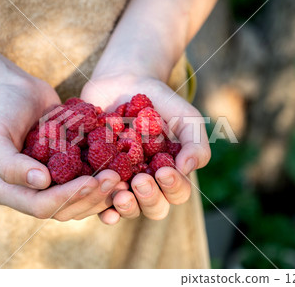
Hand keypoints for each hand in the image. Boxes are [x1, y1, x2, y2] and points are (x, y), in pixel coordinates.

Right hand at [0, 77, 124, 220]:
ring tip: (122, 176)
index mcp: (7, 191)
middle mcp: (29, 193)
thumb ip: (9, 163)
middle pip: (65, 209)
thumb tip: (41, 182)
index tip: (92, 181)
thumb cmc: (0, 109)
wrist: (16, 91)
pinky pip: (86, 184)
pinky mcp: (66, 173)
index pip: (41, 206)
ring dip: (101, 193)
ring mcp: (49, 185)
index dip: (68, 197)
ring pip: (80, 201)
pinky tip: (122, 171)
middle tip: (115, 178)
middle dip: (91, 196)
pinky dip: (103, 181)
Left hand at [81, 73, 210, 223]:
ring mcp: (123, 183)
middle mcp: (149, 183)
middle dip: (149, 198)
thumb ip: (195, 143)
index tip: (164, 171)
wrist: (124, 84)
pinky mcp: (99, 178)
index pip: (178, 192)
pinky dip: (103, 210)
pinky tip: (103, 210)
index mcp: (171, 173)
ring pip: (129, 209)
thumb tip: (187, 168)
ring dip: (127, 207)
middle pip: (154, 207)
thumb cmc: (161, 103)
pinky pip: (100, 202)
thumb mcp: (186, 118)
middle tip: (141, 180)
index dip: (173, 186)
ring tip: (121, 193)